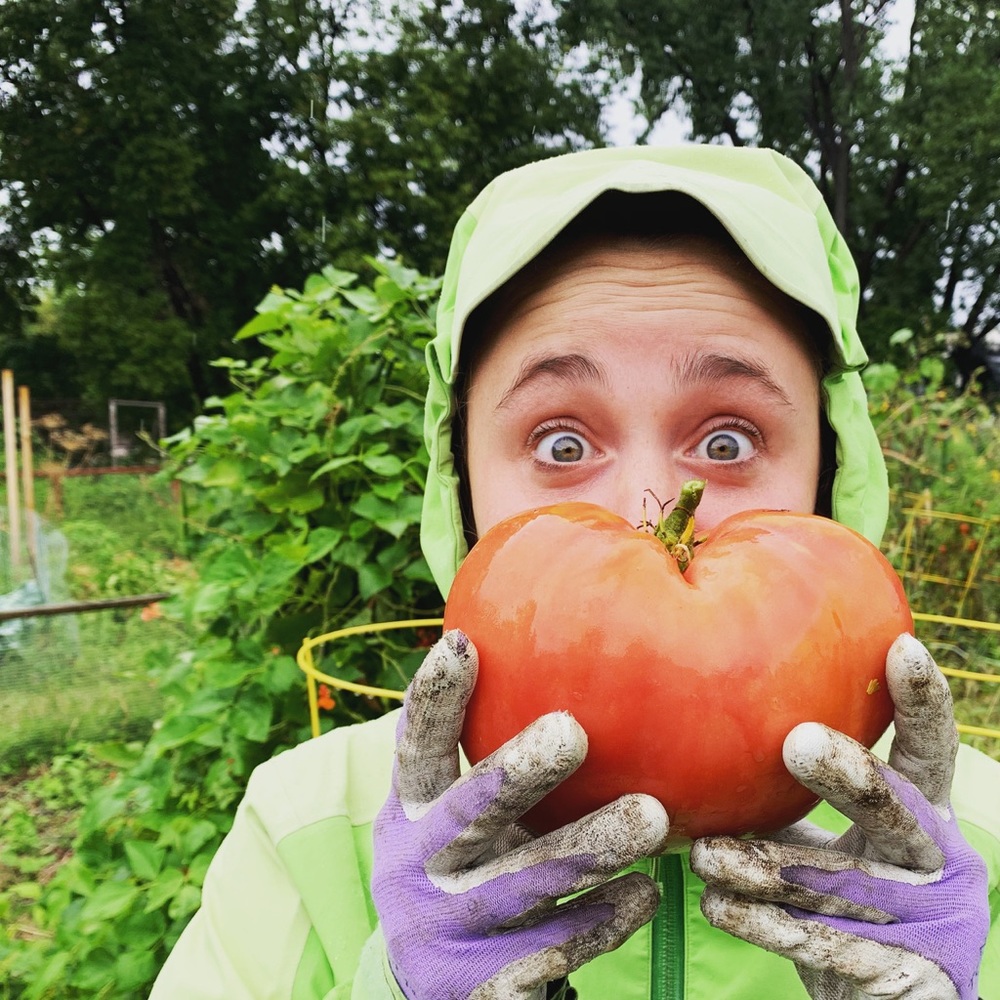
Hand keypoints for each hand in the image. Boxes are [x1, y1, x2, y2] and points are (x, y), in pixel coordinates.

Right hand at [371, 630, 668, 999]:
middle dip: (517, 773)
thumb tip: (544, 662)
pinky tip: (646, 894)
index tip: (461, 644)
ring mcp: (447, 930)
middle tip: (572, 731)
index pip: (416, 749)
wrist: (426, 993)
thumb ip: (483, 766)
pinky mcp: (482, 985)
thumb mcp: (448, 820)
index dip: (433, 698)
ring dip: (588, 846)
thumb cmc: (459, 870)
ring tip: (651, 815)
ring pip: (524, 884)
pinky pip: (556, 947)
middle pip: (469, 814)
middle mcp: (417, 867)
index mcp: (411, 814)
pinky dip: (604, 920)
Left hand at [690, 633, 989, 999]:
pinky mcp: (906, 977)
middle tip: (794, 742)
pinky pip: (820, 943)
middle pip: (897, 808)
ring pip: (840, 882)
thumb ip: (786, 805)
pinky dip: (762, 923)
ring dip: (764, 865)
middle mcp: (941, 863)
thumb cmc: (840, 911)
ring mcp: (933, 923)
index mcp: (926, 819)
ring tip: (704, 853)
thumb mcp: (825, 850)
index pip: (931, 752)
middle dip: (849, 775)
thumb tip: (703, 734)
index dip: (923, 701)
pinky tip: (716, 905)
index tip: (902, 644)